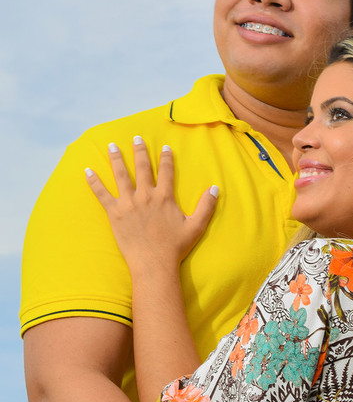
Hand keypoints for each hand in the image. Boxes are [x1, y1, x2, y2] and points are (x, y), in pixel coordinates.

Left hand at [84, 136, 217, 272]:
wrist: (154, 263)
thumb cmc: (175, 247)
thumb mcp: (196, 226)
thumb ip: (206, 206)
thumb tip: (216, 188)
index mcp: (164, 198)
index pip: (166, 172)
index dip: (166, 158)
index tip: (165, 147)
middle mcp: (146, 196)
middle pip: (142, 168)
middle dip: (139, 151)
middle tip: (136, 138)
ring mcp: (128, 203)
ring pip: (121, 175)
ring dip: (116, 159)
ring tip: (112, 146)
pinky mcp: (114, 213)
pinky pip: (101, 193)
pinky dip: (94, 181)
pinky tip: (87, 171)